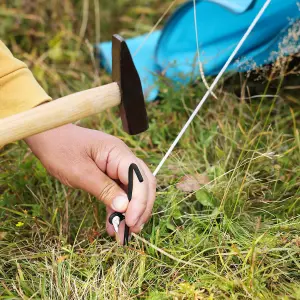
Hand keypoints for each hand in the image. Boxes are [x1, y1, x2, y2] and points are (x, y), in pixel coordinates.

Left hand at [25, 124, 155, 241]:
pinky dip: (117, 209)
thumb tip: (124, 208)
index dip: (139, 202)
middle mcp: (122, 159)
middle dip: (141, 208)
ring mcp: (117, 167)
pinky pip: (119, 193)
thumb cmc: (60, 149)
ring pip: (133, 191)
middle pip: (143, 185)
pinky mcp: (109, 175)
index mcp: (118, 153)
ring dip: (131, 212)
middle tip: (132, 230)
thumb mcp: (80, 172)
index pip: (139, 178)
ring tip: (123, 234)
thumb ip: (104, 189)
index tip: (131, 222)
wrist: (48, 136)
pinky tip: (112, 225)